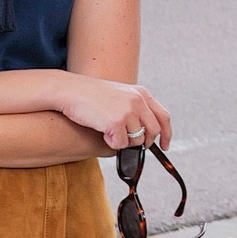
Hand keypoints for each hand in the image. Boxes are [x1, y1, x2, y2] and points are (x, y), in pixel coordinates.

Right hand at [51, 75, 171, 152]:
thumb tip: (143, 133)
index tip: (165, 145)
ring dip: (123, 141)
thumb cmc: (89, 95)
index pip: (163, 116)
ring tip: (108, 130)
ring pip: (136, 141)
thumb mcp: (118, 95)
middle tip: (130, 144)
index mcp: (141, 93)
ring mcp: (128, 111)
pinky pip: (121, 145)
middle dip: (144, 142)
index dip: (167, 134)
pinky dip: (111, 143)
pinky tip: (102, 132)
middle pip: (152, 132)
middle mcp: (138, 101)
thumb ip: (133, 108)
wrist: (69, 91)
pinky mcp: (117, 122)